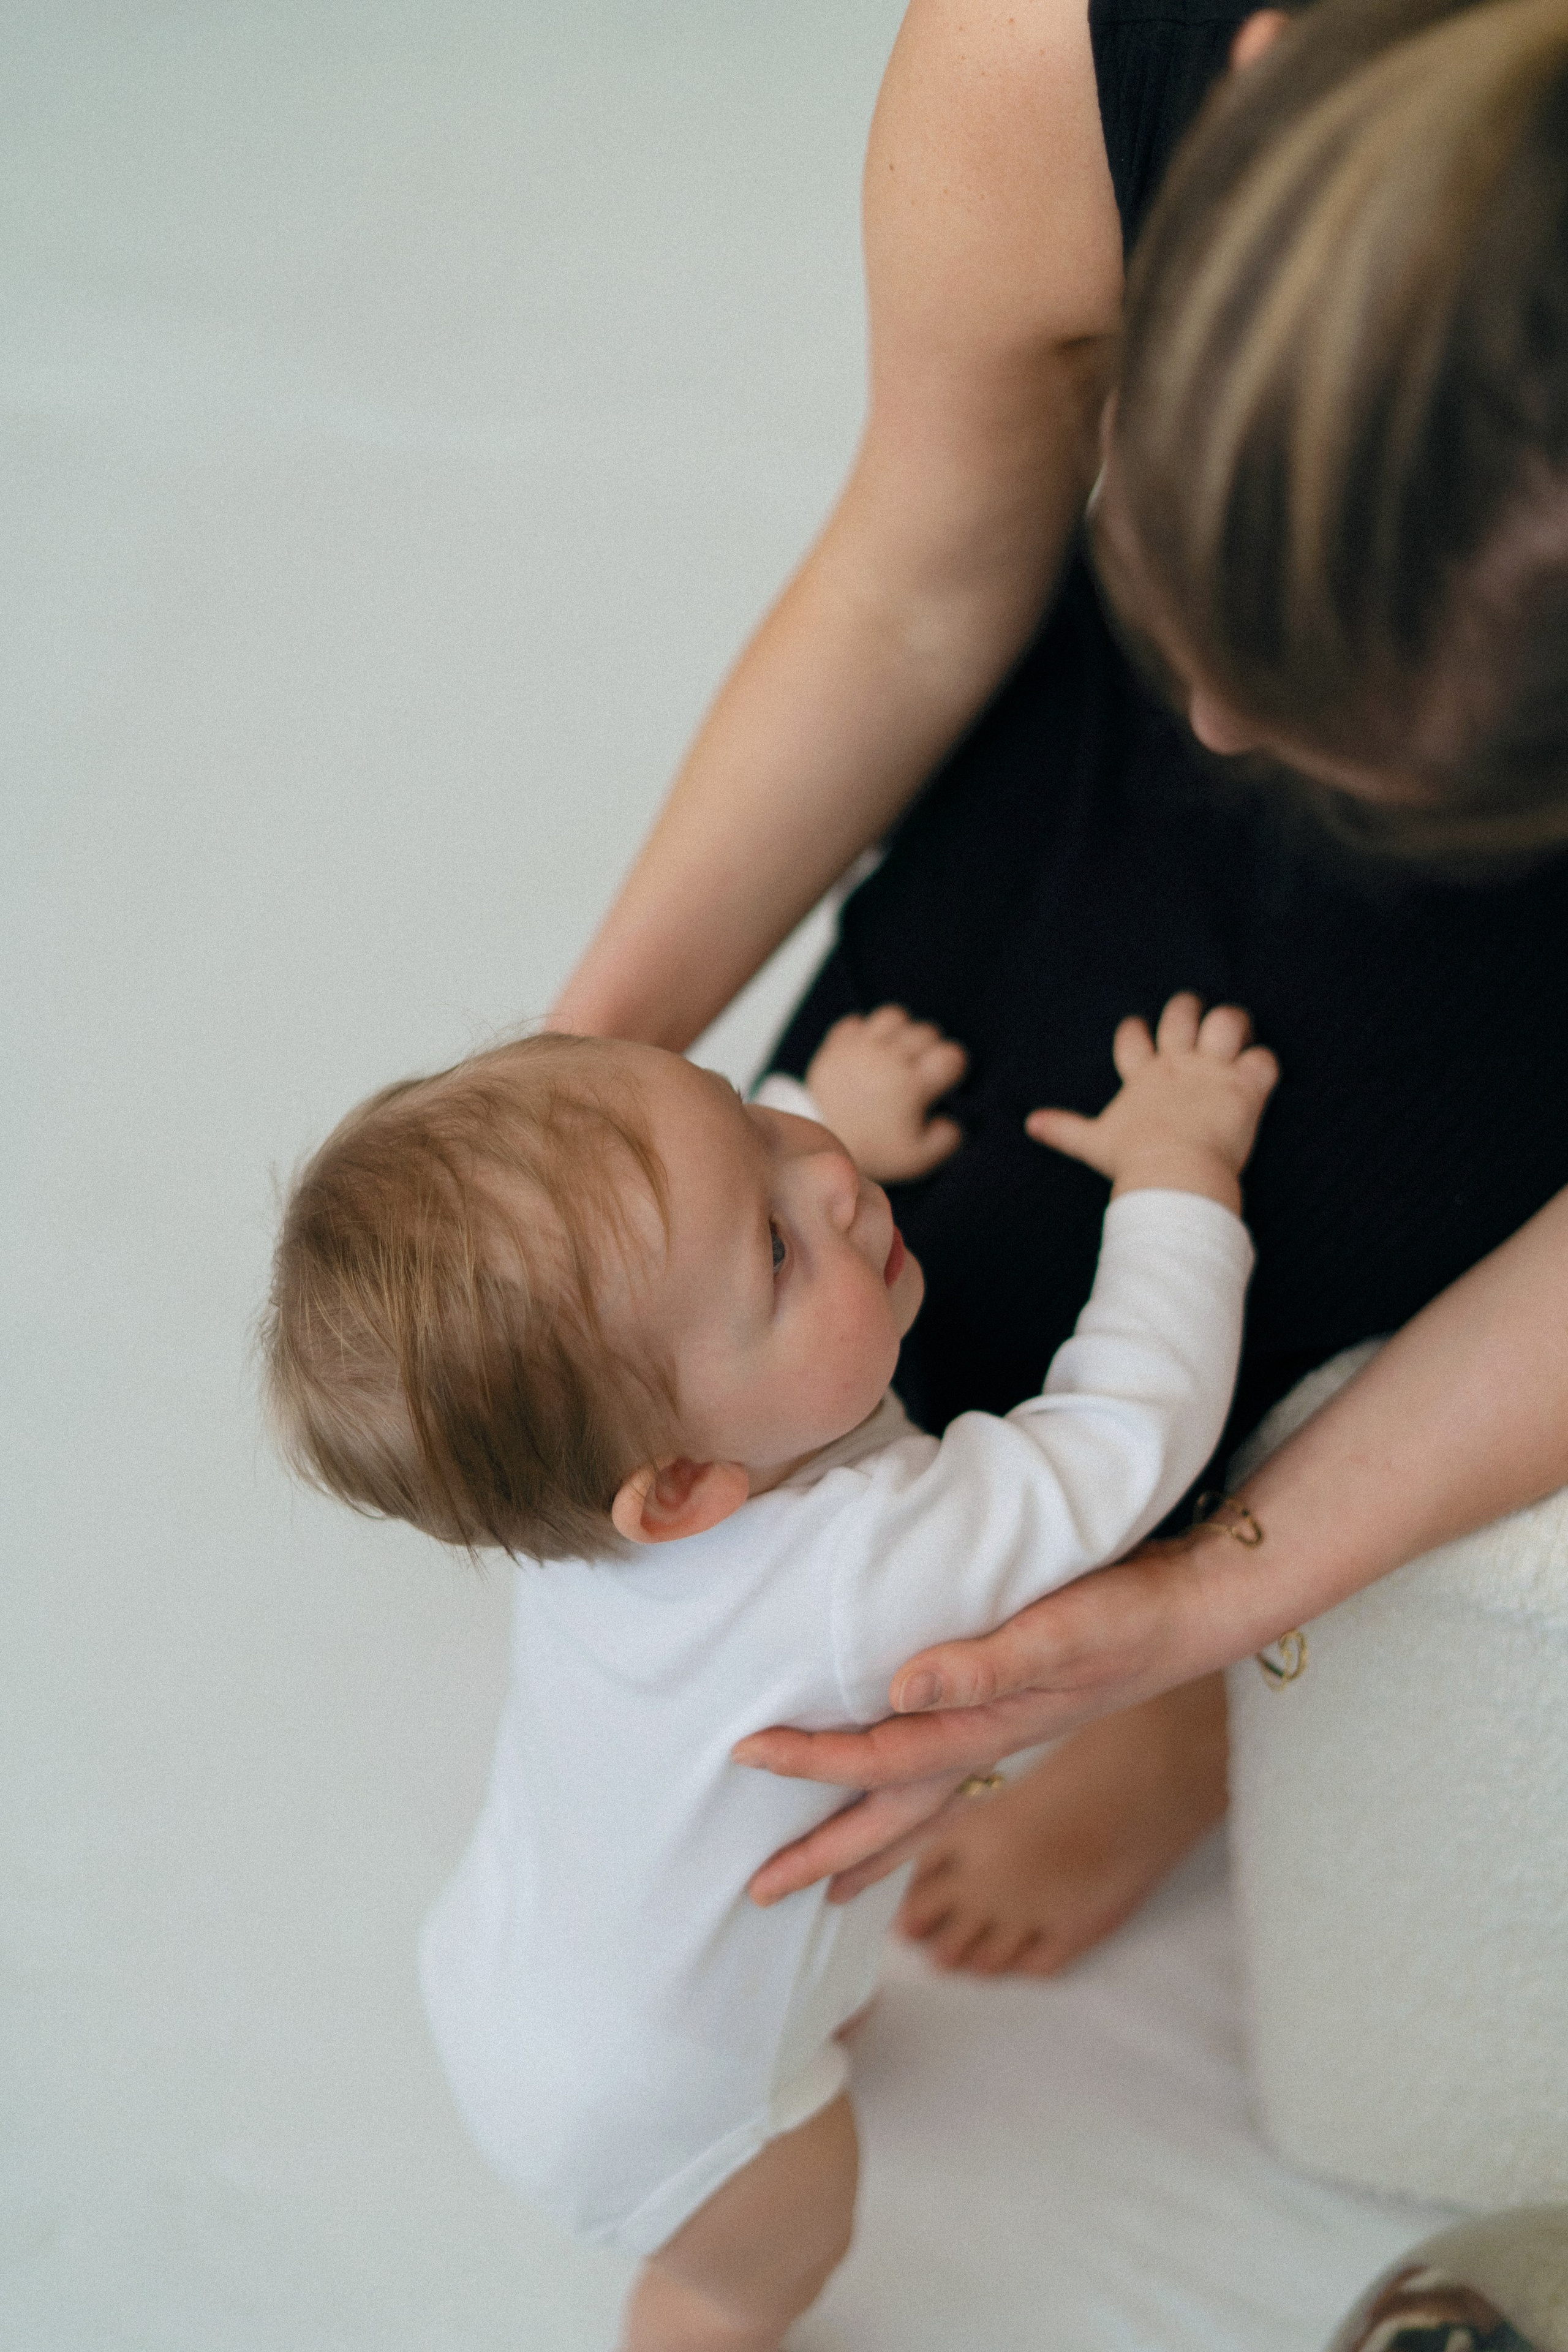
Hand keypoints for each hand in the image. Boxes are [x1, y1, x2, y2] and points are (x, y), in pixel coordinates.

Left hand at [737, 1538, 1216, 1902]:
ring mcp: (1006, 1741)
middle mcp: (989, 1748)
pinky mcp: (1018, 1717)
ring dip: (868, 1845)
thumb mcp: (1056, 1631)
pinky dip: (912, 1807)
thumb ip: (982, 1666)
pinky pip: (947, 1782)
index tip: (743, 1754)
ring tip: (825, 1885)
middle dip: (824, 1855)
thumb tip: (897, 1692)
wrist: (1195, 1609)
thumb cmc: (1126, 1613)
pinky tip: (901, 1802)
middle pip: (891, 1817)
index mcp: (984, 1730)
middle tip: (758, 1893)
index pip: (877, 1759)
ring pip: (920, 1811)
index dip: (808, 1761)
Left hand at [804, 1006, 966, 1182]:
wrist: (824, 1145)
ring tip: (896, 1052)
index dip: (953, 1065)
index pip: (950, 1055)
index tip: (943, 1078)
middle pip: (925, 1032)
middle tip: (921, 1068)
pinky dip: (864, 1033)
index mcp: (911, 1085)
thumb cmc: (874, 1152)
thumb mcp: (917, 1158)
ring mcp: (860, 1049)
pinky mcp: (836, 1047)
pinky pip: (855, 1022)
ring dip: (900, 1032)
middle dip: (930, 1048)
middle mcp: (887, 1060)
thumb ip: (946, 1140)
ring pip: (892, 1017)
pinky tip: (867, 1053)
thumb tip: (952, 1119)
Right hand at [1027, 992, 1277, 1209]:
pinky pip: (1264, 1059)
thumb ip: (1064, 1129)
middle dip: (1190, 1010)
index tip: (1139, 1027)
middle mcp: (1178, 1064)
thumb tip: (1028, 1123)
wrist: (1171, 1174)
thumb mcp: (1093, 1143)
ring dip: (1234, 1025)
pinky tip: (1261, 1075)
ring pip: (1228, 1022)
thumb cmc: (1132, 1161)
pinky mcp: (1244, 1086)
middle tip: (1198, 1018)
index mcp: (1143, 1076)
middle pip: (1183, 1014)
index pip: (1134, 1037)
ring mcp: (1213, 1071)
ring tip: (1238, 1035)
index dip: (1137, 1030)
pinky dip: (1265, 1065)